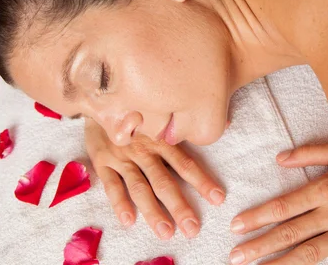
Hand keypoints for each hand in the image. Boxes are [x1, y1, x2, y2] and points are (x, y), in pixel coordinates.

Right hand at [84, 119, 224, 239]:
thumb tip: (228, 122)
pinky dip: (118, 203)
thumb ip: (191, 125)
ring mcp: (123, 156)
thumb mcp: (163, 112)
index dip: (202, 181)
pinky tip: (129, 221)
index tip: (218, 198)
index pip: (185, 163)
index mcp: (162, 138)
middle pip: (164, 180)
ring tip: (166, 231)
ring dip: (152, 210)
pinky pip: (111, 184)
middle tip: (192, 228)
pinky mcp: (102, 161)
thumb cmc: (139, 108)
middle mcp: (145, 149)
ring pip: (139, 186)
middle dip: (179, 205)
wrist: (100, 96)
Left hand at [228, 141, 327, 263]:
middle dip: (259, 246)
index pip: (283, 205)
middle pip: (290, 233)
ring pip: (310, 253)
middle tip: (235, 257)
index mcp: (326, 187)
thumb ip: (311, 153)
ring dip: (281, 264)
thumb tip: (279, 159)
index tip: (235, 227)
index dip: (257, 217)